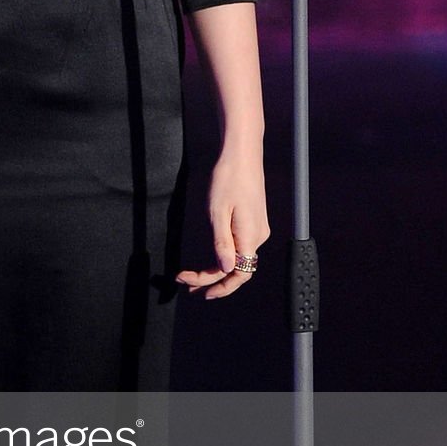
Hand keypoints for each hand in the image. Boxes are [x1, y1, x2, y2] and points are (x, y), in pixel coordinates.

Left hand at [176, 145, 269, 300]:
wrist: (242, 154)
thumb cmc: (228, 178)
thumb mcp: (217, 212)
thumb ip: (221, 243)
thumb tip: (226, 269)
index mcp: (251, 236)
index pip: (239, 274)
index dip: (220, 287)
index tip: (199, 291)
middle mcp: (258, 236)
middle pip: (238, 270)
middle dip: (214, 282)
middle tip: (188, 287)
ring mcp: (257, 229)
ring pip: (238, 259)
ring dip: (217, 270)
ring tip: (193, 276)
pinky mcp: (253, 221)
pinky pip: (240, 246)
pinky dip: (224, 256)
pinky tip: (211, 258)